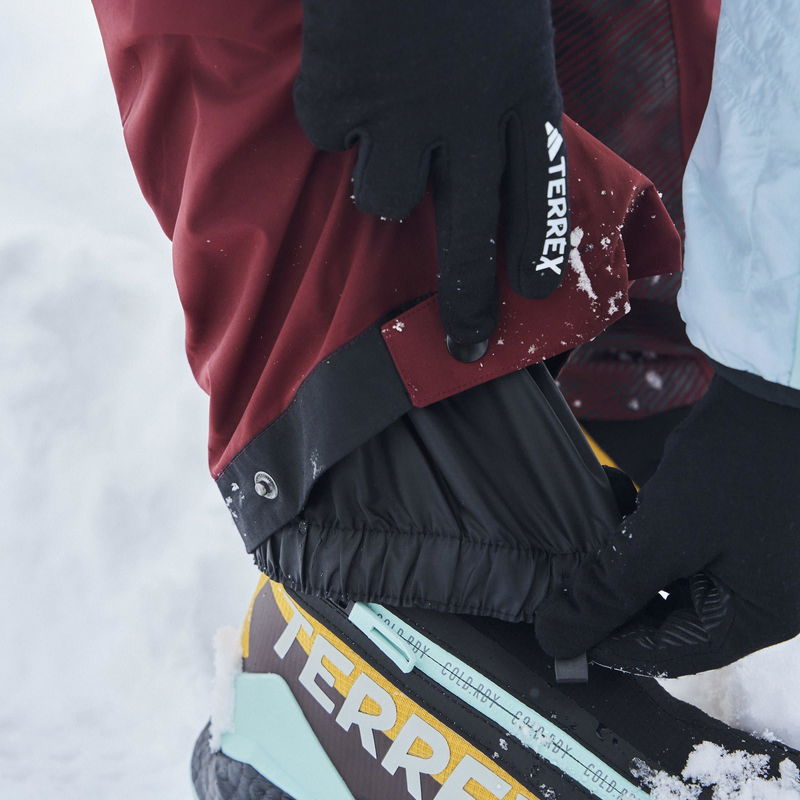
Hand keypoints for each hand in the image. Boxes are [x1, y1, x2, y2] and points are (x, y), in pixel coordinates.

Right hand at [294, 0, 566, 360]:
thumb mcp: (512, 21)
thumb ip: (502, 84)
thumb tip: (482, 144)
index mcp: (521, 88)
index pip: (539, 192)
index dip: (537, 250)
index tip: (536, 298)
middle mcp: (467, 116)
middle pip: (469, 233)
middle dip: (467, 298)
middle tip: (466, 344)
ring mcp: (401, 111)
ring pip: (384, 200)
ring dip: (381, 180)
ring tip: (381, 132)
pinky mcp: (341, 97)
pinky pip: (329, 136)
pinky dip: (332, 114)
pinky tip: (342, 71)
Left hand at [535, 375, 799, 676]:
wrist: (782, 385)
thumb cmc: (739, 463)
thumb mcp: (666, 532)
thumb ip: (611, 589)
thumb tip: (557, 637)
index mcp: (760, 613)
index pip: (678, 653)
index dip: (616, 648)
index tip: (566, 635)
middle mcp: (764, 593)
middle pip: (676, 617)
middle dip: (618, 596)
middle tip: (570, 583)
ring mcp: (755, 555)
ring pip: (674, 576)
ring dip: (628, 557)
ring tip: (592, 534)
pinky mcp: (741, 520)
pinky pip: (685, 542)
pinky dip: (648, 527)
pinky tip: (620, 497)